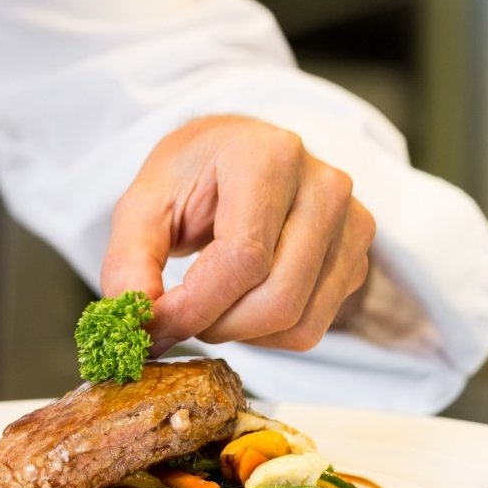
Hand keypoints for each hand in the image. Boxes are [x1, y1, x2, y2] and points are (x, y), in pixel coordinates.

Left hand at [100, 116, 374, 353]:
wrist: (239, 153)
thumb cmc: (192, 174)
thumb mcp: (144, 202)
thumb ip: (130, 259)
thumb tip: (134, 313)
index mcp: (268, 157)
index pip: (243, 258)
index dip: (194, 305)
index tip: (153, 322)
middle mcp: (324, 186)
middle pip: (277, 298)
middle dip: (214, 325)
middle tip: (174, 319)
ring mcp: (351, 223)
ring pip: (299, 322)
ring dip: (239, 334)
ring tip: (204, 305)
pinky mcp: (358, 257)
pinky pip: (313, 327)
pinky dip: (267, 334)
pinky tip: (239, 303)